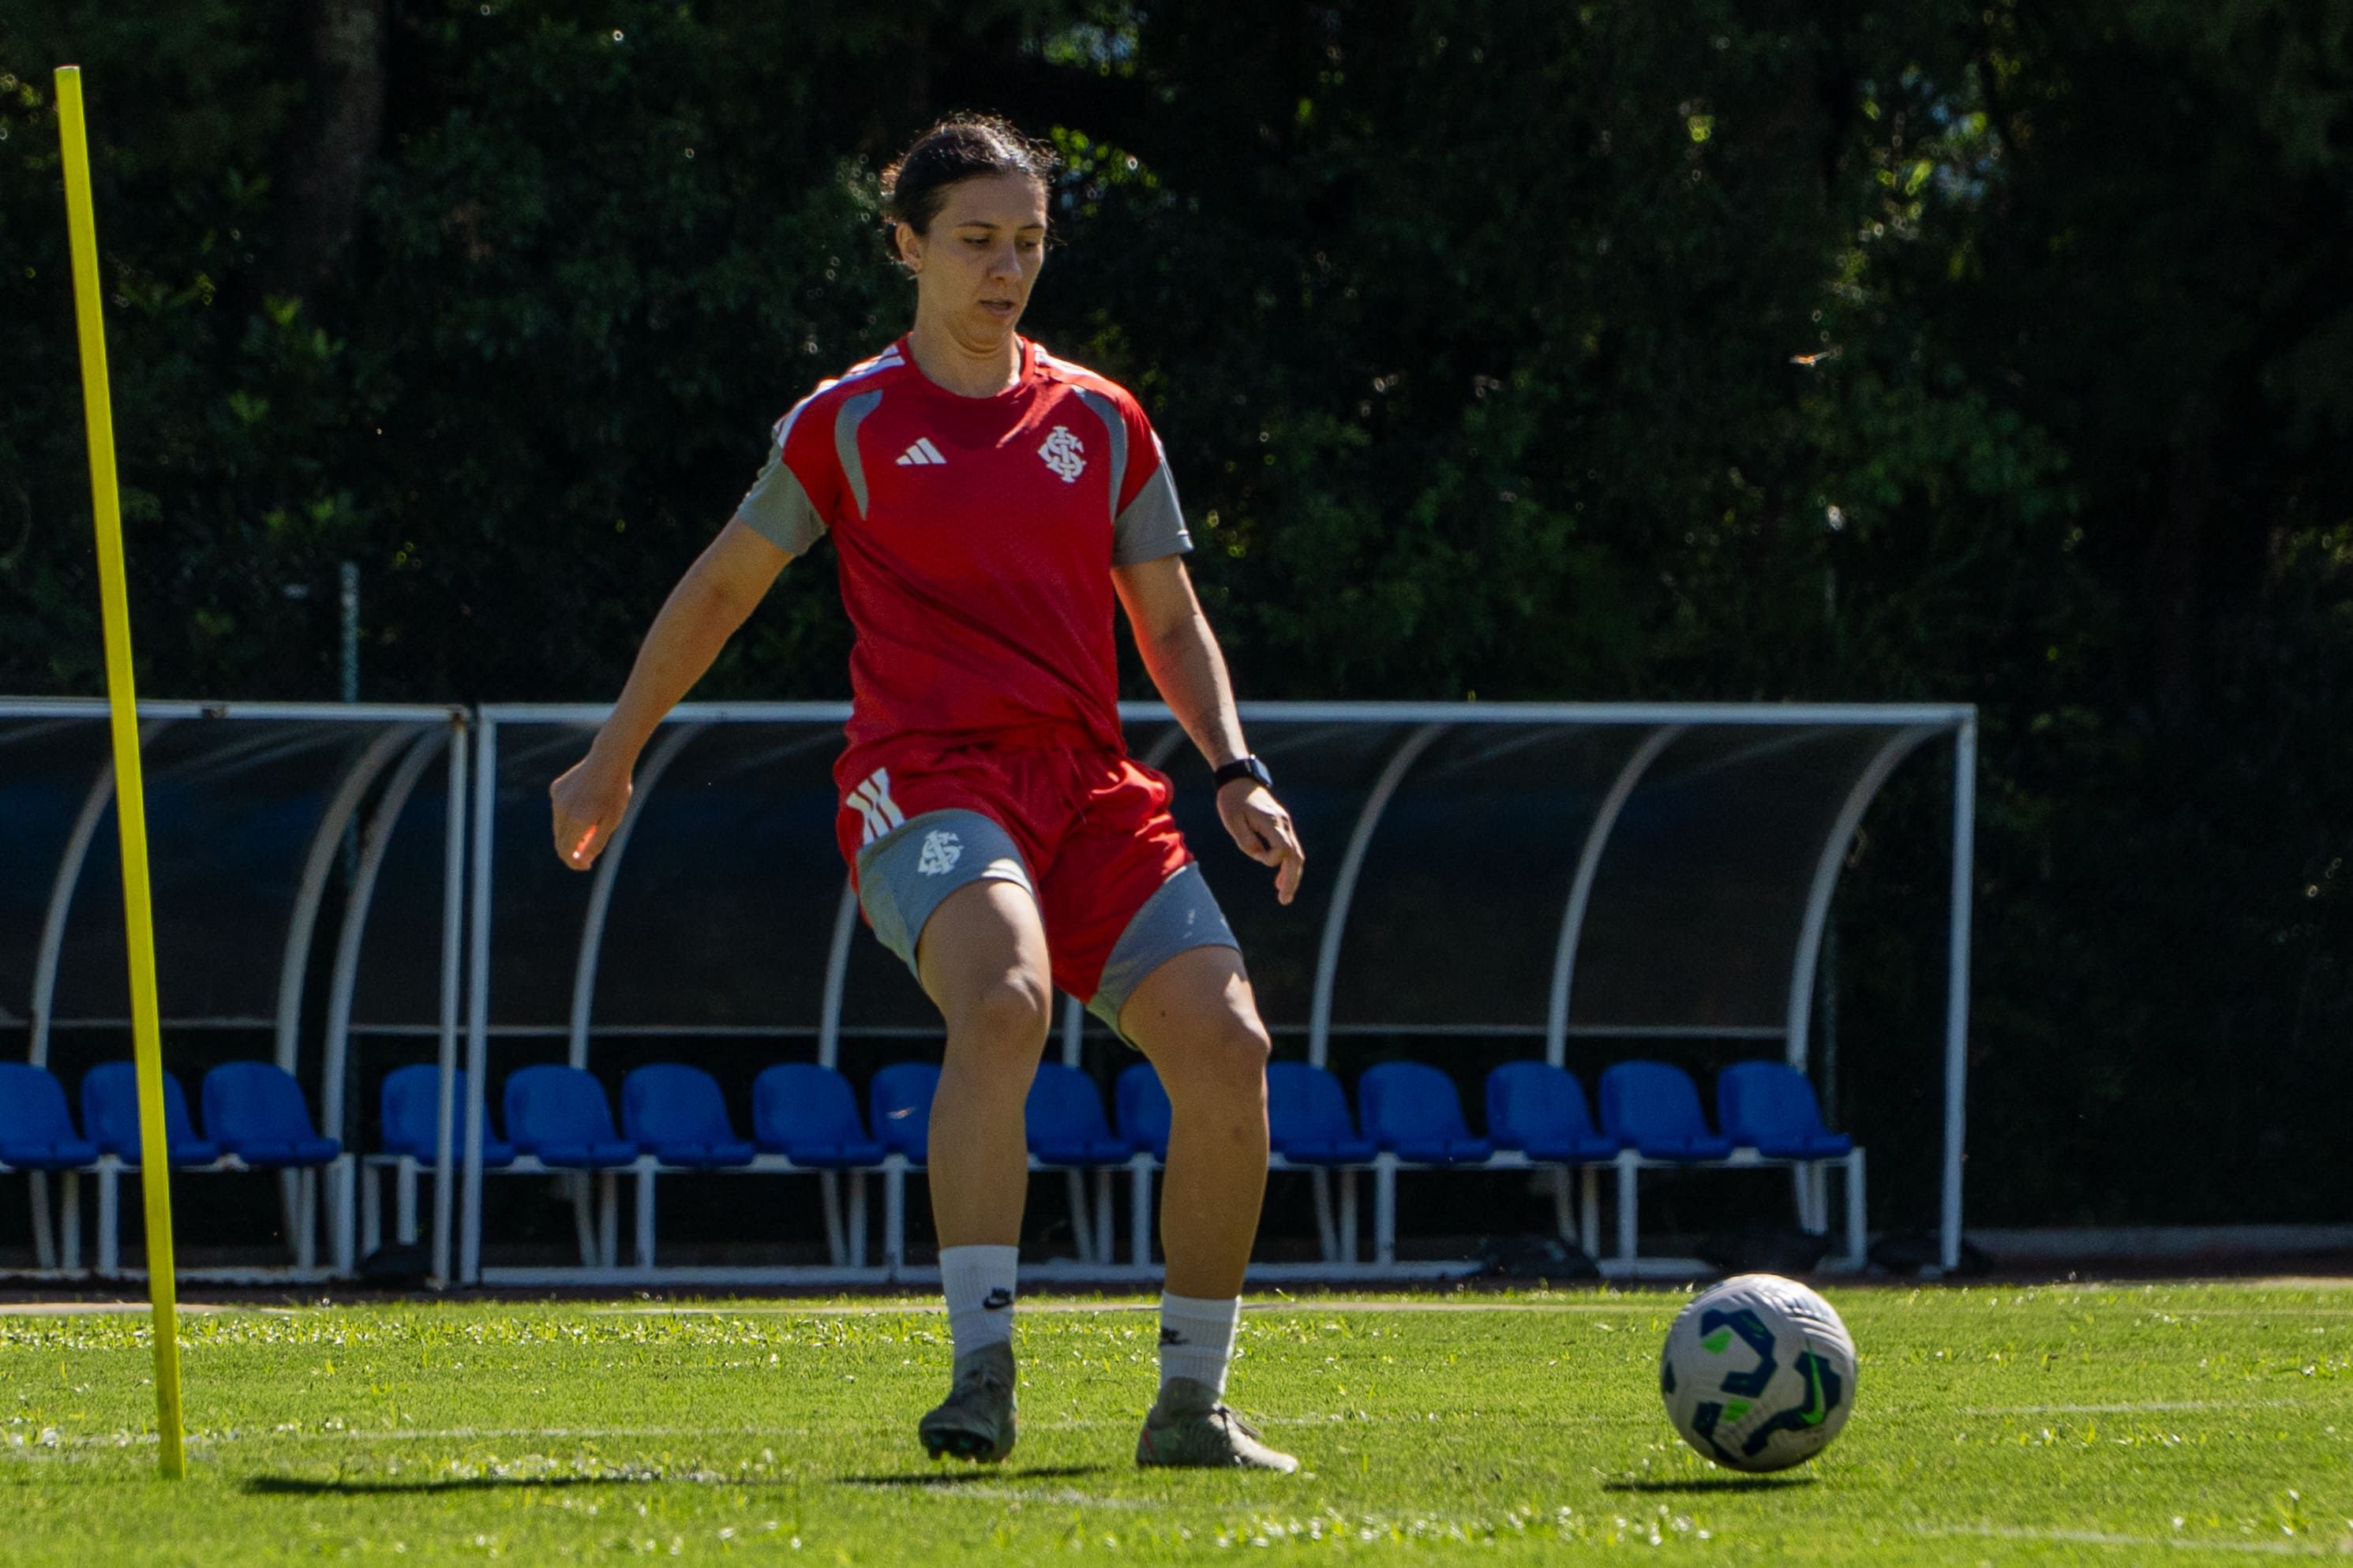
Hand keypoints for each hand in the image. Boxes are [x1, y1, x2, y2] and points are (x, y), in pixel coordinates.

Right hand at [549, 747, 632, 870]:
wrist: (609, 759)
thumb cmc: (615, 791)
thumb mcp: (612, 821)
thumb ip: (595, 843)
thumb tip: (582, 860)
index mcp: (578, 820)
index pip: (566, 851)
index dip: (574, 863)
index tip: (585, 866)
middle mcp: (562, 810)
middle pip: (560, 841)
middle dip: (572, 850)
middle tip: (589, 852)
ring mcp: (557, 799)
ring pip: (558, 826)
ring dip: (571, 832)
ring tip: (593, 823)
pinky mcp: (555, 789)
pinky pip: (559, 810)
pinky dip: (569, 815)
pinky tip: (585, 805)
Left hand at [1217, 780, 1304, 904]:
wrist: (1239, 780)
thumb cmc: (1233, 800)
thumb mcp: (1232, 821)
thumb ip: (1246, 841)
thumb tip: (1259, 856)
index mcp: (1272, 822)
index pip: (1283, 849)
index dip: (1270, 859)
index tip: (1254, 854)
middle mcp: (1283, 824)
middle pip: (1296, 856)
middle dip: (1292, 880)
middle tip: (1284, 900)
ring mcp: (1285, 824)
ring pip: (1296, 854)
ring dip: (1292, 875)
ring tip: (1284, 895)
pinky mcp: (1281, 825)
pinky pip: (1290, 848)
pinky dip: (1287, 865)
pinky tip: (1280, 880)